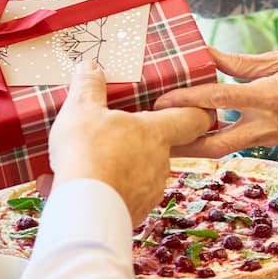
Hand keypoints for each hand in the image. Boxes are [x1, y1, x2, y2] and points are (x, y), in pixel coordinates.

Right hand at [47, 60, 216, 218]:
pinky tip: (82, 187)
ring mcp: (150, 190)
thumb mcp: (81, 110)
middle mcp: (161, 162)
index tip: (190, 106)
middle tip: (115, 133)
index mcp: (156, 132)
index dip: (196, 110)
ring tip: (89, 163)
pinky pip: (124, 196)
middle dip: (138, 140)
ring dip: (121, 167)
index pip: (194, 118)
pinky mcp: (135, 212)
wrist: (83, 209)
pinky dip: (108, 190)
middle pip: (160, 145)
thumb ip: (88, 86)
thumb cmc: (87, 153)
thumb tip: (91, 66)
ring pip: (140, 172)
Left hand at [152, 46, 277, 155]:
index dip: (188, 99)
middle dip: (183, 144)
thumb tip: (207, 53)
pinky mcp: (270, 140)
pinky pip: (235, 142)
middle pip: (216, 144)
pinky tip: (192, 128)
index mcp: (272, 97)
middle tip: (153, 136)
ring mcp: (270, 137)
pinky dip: (212, 138)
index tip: (161, 100)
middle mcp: (269, 124)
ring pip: (223, 149)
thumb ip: (241, 61)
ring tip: (163, 135)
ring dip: (194, 145)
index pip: (220, 98)